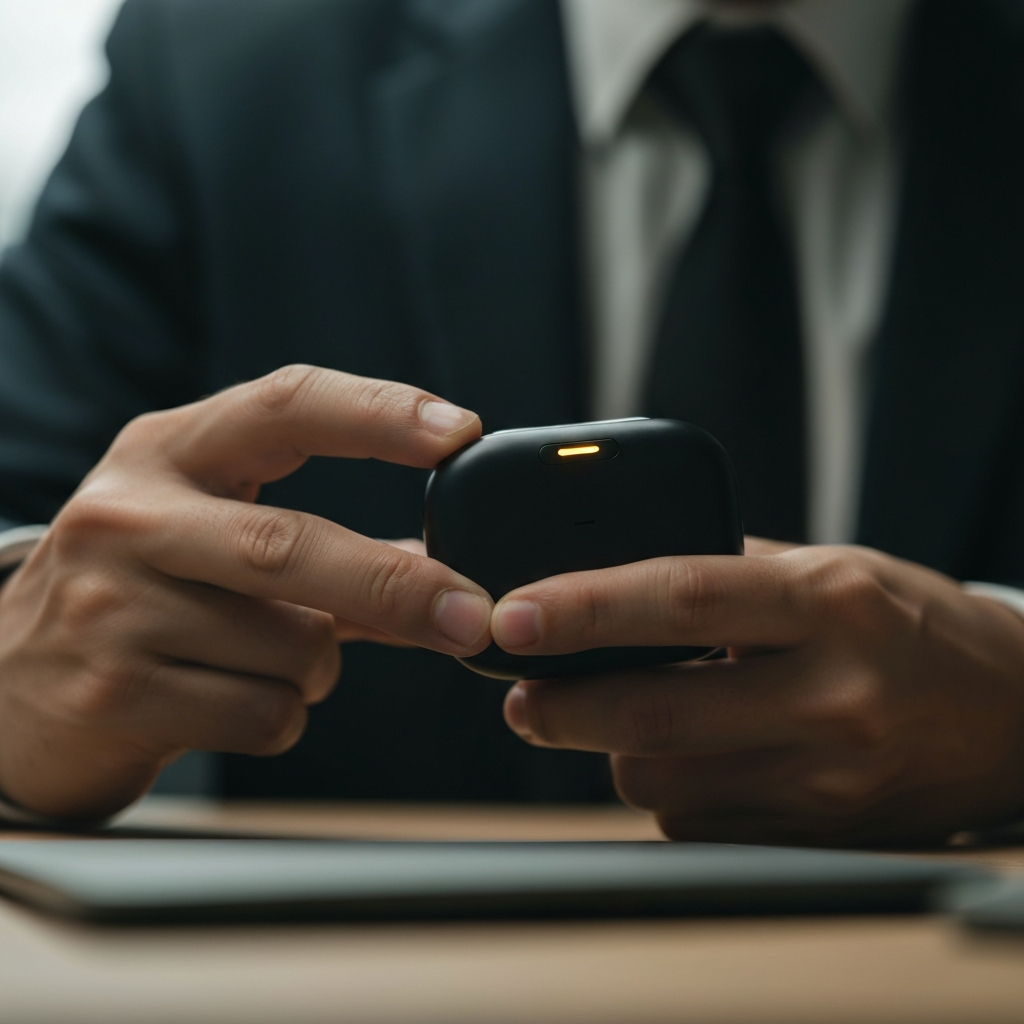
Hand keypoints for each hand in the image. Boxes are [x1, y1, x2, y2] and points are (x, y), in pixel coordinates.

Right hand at [0, 366, 491, 818]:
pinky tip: (230, 698)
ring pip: (294, 646)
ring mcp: (111, 607)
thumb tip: (445, 575)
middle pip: (292, 544)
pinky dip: (283, 715)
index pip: (286, 405)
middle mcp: (129, 516)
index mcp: (168, 452)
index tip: (461, 433)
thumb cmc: (143, 591)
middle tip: (473, 614)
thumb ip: (325, 546)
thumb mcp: (210, 533)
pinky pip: (265, 713)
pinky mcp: (112, 693)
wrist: (12, 685)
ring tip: (267, 657)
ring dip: (319, 665)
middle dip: (397, 585)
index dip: (379, 413)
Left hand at [491, 540, 1023, 845]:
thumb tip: (617, 573)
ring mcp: (827, 778)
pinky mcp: (819, 836)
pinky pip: (699, 824)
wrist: (1015, 718)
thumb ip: (728, 571)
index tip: (512, 617)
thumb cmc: (914, 628)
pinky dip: (673, 790)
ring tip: (630, 719)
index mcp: (827, 602)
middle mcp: (829, 694)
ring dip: (620, 752)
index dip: (581, 610)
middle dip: (561, 711)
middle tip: (521, 698)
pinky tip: (697, 756)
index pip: (678, 599)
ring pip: (663, 784)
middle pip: (653, 713)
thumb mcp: (831, 569)